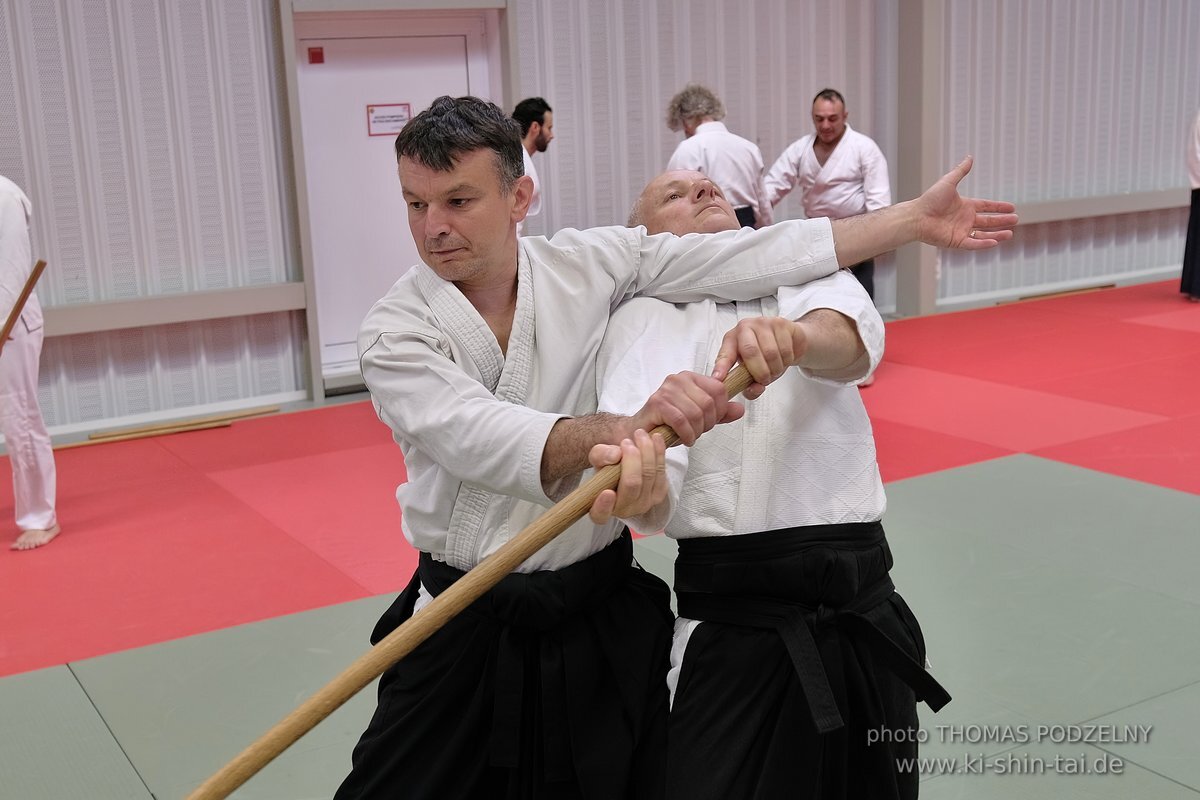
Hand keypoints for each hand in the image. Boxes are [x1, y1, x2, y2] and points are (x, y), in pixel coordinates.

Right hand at [587, 429, 666, 523]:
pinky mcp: (659, 494)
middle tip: (627, 441)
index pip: (600, 514)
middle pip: (631, 484)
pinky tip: (655, 439)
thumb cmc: (608, 468)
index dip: (604, 506)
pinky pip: (662, 472)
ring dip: (646, 451)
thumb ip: (601, 455)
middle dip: (631, 459)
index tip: (607, 492)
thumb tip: (615, 455)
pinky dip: (659, 452)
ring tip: (640, 434)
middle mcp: (623, 511)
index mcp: (601, 509)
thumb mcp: (598, 459)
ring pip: (649, 475)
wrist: (626, 468)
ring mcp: (644, 504)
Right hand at [626, 371, 742, 445]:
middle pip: (709, 402)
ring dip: (696, 431)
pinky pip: (682, 420)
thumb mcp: (700, 417)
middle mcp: (678, 379)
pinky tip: (684, 439)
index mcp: (690, 377)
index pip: (719, 389)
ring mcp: (666, 390)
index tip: (711, 422)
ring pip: (696, 413)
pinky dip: (687, 434)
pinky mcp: (657, 403)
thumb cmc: (668, 423)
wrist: (640, 432)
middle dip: (707, 423)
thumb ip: (720, 413)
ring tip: (690, 436)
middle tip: (698, 432)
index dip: (720, 410)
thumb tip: (740, 409)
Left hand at [711, 316, 807, 399]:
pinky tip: (783, 360)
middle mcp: (744, 328)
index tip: (718, 379)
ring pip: (770, 352)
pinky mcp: (780, 323)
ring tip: (774, 369)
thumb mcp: (754, 372)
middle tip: (764, 380)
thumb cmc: (766, 355)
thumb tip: (754, 390)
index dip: (721, 367)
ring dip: (775, 368)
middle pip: (750, 352)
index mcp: (732, 340)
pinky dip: (786, 361)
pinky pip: (785, 349)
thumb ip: (751, 385)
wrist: (790, 341)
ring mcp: (762, 324)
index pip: (725, 354)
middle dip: (759, 372)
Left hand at [914, 156, 1017, 248]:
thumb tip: (969, 157)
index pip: (986, 207)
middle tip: (1016, 219)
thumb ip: (960, 171)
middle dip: (1002, 221)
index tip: (1012, 207)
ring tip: (1010, 233)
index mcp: (964, 206)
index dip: (999, 207)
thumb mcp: (948, 182)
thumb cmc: (930, 200)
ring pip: (983, 234)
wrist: (917, 216)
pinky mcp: (956, 242)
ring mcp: (961, 231)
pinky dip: (984, 244)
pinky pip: (973, 244)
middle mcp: (964, 219)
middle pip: (988, 221)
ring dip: (997, 234)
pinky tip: (995, 241)